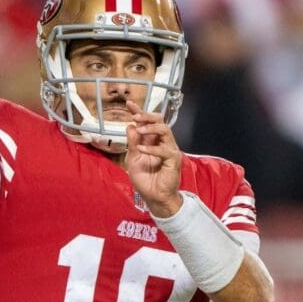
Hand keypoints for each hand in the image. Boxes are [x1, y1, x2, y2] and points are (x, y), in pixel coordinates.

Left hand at [125, 100, 182, 217]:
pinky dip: (152, 148)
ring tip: (139, 129)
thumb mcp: (133, 160)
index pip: (147, 122)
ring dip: (151, 127)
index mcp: (151, 141)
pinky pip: (165, 149)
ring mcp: (169, 150)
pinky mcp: (174, 160)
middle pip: (160, 121)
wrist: (154, 197)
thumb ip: (132, 143)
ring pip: (165, 130)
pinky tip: (142, 149)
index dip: (139, 112)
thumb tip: (130, 126)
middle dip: (148, 115)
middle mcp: (162, 142)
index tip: (129, 104)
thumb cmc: (145, 180)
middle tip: (136, 116)